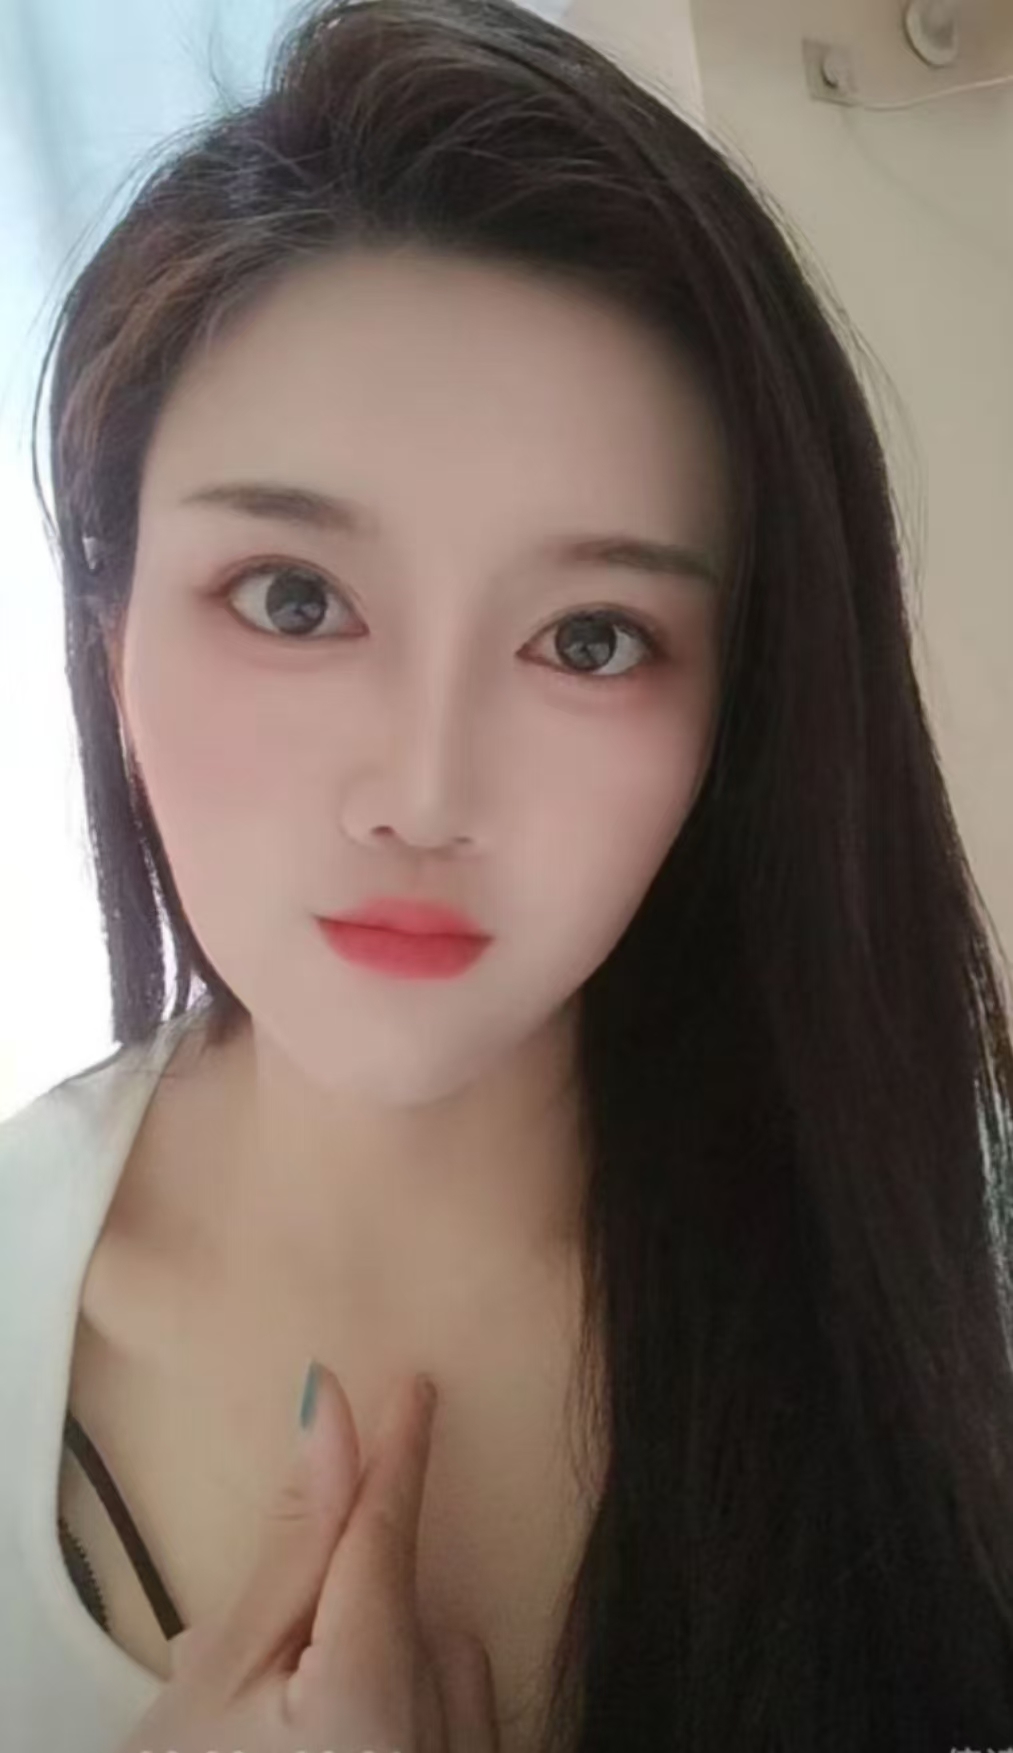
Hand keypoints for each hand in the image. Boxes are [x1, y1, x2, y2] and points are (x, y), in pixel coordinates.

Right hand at [114, 1366, 499, 1752]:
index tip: (419, 1385)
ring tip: (282, 1719)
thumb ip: (296, 1542)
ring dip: (382, 1652)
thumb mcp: (219, 1677)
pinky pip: (464, 1714)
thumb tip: (335, 1415)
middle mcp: (436, 1743)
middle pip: (407, 1603)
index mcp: (369, 1699)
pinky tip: (338, 1741)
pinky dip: (416, 1701)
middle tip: (246, 1660)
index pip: (388, 1536)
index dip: (400, 1451)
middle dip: (343, 1598)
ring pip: (443, 1656)